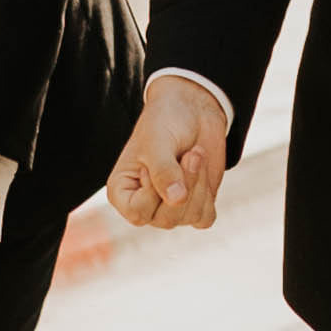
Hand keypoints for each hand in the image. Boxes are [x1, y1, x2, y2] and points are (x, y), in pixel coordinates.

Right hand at [107, 77, 226, 230]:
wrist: (191, 111)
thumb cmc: (164, 123)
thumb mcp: (157, 143)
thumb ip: (163, 171)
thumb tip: (177, 200)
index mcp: (121, 192)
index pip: (137, 213)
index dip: (154, 190)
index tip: (155, 162)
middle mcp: (143, 205)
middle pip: (166, 219)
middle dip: (185, 183)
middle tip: (191, 153)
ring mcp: (169, 208)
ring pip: (189, 217)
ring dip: (199, 184)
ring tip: (195, 155)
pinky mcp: (194, 206)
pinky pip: (205, 218)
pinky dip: (208, 195)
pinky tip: (202, 172)